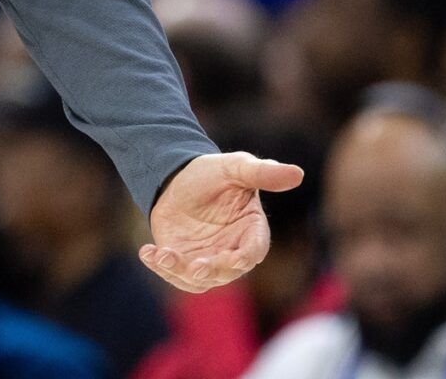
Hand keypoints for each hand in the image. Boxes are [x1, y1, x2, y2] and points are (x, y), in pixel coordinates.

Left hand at [142, 151, 304, 292]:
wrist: (179, 177)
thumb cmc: (215, 173)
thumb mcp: (237, 167)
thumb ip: (264, 173)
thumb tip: (297, 173)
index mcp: (251, 230)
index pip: (254, 250)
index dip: (245, 256)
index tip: (234, 258)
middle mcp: (231, 250)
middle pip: (226, 271)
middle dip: (211, 270)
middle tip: (196, 267)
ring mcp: (207, 258)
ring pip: (198, 279)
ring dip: (180, 272)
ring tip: (162, 255)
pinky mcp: (182, 259)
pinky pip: (174, 272)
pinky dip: (160, 266)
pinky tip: (147, 253)